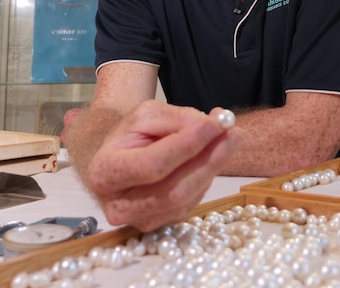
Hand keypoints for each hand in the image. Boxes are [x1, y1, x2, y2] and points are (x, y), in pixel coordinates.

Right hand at [82, 100, 241, 230]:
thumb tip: (213, 125)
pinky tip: (211, 157)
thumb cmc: (131, 135)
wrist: (122, 158)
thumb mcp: (148, 115)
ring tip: (228, 138)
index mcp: (105, 172)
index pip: (152, 165)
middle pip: (173, 189)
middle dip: (208, 160)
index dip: (187, 145)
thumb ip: (178, 119)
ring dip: (213, 167)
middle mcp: (118, 205)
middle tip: (234, 133)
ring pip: (186, 198)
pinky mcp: (162, 224)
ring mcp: (140, 220)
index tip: (215, 124)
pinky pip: (192, 202)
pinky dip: (206, 177)